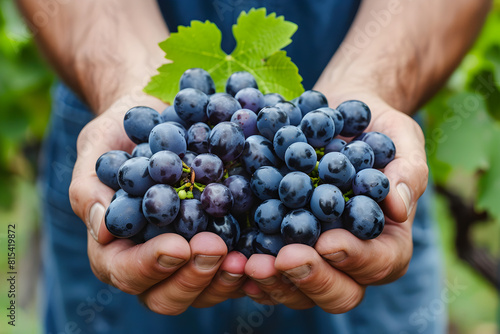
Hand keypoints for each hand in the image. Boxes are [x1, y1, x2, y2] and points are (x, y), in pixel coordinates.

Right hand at [69, 93, 247, 314]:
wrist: (157, 118)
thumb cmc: (121, 134)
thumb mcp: (98, 148)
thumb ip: (90, 187)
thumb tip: (100, 230)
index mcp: (115, 248)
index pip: (126, 271)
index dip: (151, 265)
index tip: (178, 245)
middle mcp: (151, 262)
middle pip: (166, 296)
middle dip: (192, 278)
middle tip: (217, 248)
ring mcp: (187, 260)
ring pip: (203, 292)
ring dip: (224, 280)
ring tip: (246, 258)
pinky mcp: (218, 248)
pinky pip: (231, 272)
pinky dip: (248, 271)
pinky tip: (264, 256)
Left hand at [243, 92, 427, 312]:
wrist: (339, 117)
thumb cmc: (377, 128)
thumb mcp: (401, 139)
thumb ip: (407, 172)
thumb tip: (398, 207)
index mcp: (388, 239)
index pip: (381, 262)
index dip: (356, 258)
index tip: (328, 241)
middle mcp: (352, 257)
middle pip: (341, 292)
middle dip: (313, 279)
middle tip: (285, 260)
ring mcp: (316, 255)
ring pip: (301, 290)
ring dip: (277, 282)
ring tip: (251, 265)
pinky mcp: (285, 245)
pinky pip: (272, 270)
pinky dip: (255, 271)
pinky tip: (236, 262)